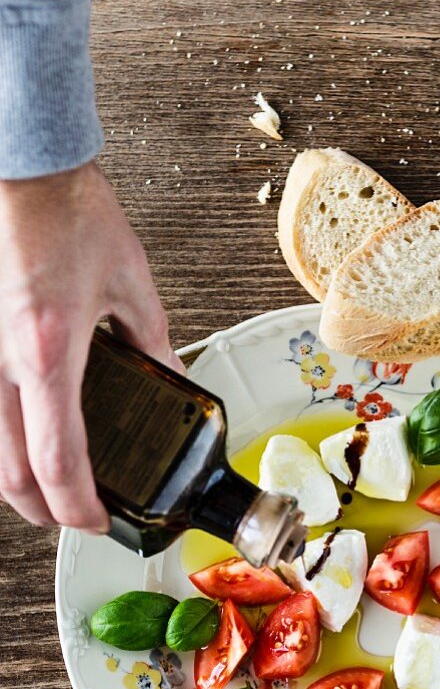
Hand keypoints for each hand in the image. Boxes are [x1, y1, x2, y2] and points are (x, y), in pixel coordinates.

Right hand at [0, 161, 182, 530]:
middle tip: (75, 515)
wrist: (22, 167)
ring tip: (51, 486)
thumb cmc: (70, 211)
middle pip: (9, 473)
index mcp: (49, 352)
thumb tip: (172, 379)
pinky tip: (22, 435)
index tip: (98, 521)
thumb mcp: (131, 283)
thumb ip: (153, 343)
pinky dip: (1, 439)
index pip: (58, 460)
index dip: (78, 506)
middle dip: (42, 510)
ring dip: (16, 481)